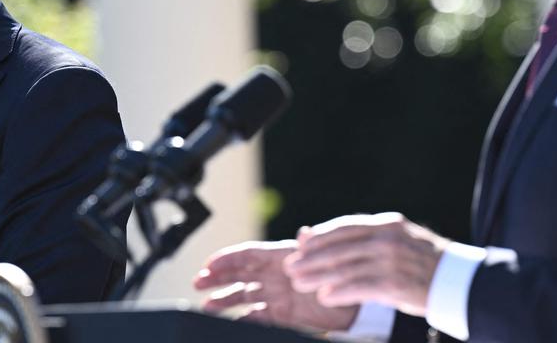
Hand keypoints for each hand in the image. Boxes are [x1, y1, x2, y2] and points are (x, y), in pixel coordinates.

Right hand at [194, 239, 358, 331]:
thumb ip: (312, 249)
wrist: (358, 306)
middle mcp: (275, 275)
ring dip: (225, 300)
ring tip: (207, 306)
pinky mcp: (282, 315)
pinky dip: (242, 319)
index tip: (208, 263)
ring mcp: (277, 295)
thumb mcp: (328, 259)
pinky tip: (231, 322)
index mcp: (282, 257)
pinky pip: (257, 316)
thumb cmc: (342, 276)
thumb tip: (305, 233)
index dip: (228, 258)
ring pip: (243, 296)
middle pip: (240, 274)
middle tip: (198, 282)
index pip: (248, 255)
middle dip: (218, 278)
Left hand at [283, 212, 448, 316]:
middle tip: (291, 268)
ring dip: (318, 276)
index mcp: (388, 224)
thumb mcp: (394, 241)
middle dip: (311, 258)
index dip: (320, 237)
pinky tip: (325, 297)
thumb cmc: (421, 262)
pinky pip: (360, 287)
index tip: (301, 246)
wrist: (460, 281)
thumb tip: (308, 233)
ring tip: (300, 283)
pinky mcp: (395, 284)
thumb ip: (358, 238)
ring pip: (345, 268)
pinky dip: (340, 292)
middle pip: (339, 247)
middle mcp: (388, 238)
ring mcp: (392, 260)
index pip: (345, 227)